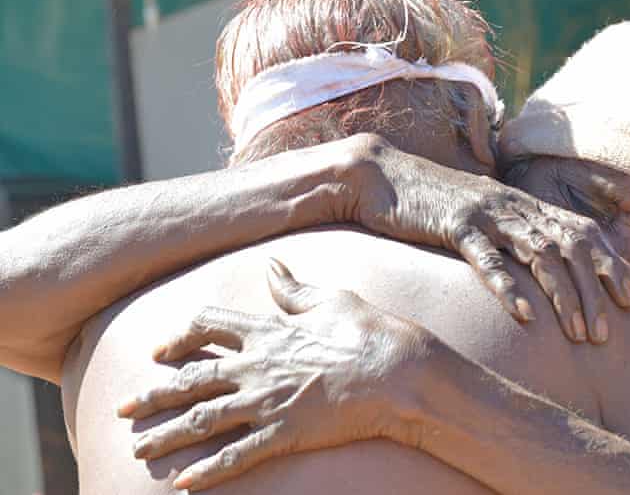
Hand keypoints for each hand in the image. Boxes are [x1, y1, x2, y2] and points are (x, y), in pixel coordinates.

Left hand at [117, 259, 433, 491]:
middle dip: (154, 396)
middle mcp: (258, 366)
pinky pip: (237, 455)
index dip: (178, 338)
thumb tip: (271, 263)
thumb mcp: (331, 299)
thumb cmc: (371, 333)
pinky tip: (185, 483)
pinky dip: (209, 471)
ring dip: (168, 436)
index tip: (159, 350)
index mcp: (268, 331)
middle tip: (124, 410)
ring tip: (140, 449)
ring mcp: (268, 401)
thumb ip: (294, 287)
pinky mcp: (285, 432)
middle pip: (192, 380)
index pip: (208, 327)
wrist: (398, 373)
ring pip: (204, 420)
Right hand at [342, 134, 629, 343]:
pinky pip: (487, 257)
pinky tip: (523, 314)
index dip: (611, 265)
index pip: (583, 231)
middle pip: (570, 247)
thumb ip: (513, 236)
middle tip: (603, 334)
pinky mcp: (454, 225)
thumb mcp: (484, 218)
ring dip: (563, 295)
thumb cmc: (437, 204)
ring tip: (577, 333)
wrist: (387, 177)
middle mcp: (514, 206)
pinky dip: (508, 286)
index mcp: (525, 204)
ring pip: (539, 253)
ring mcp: (486, 213)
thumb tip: (542, 268)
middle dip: (593, 292)